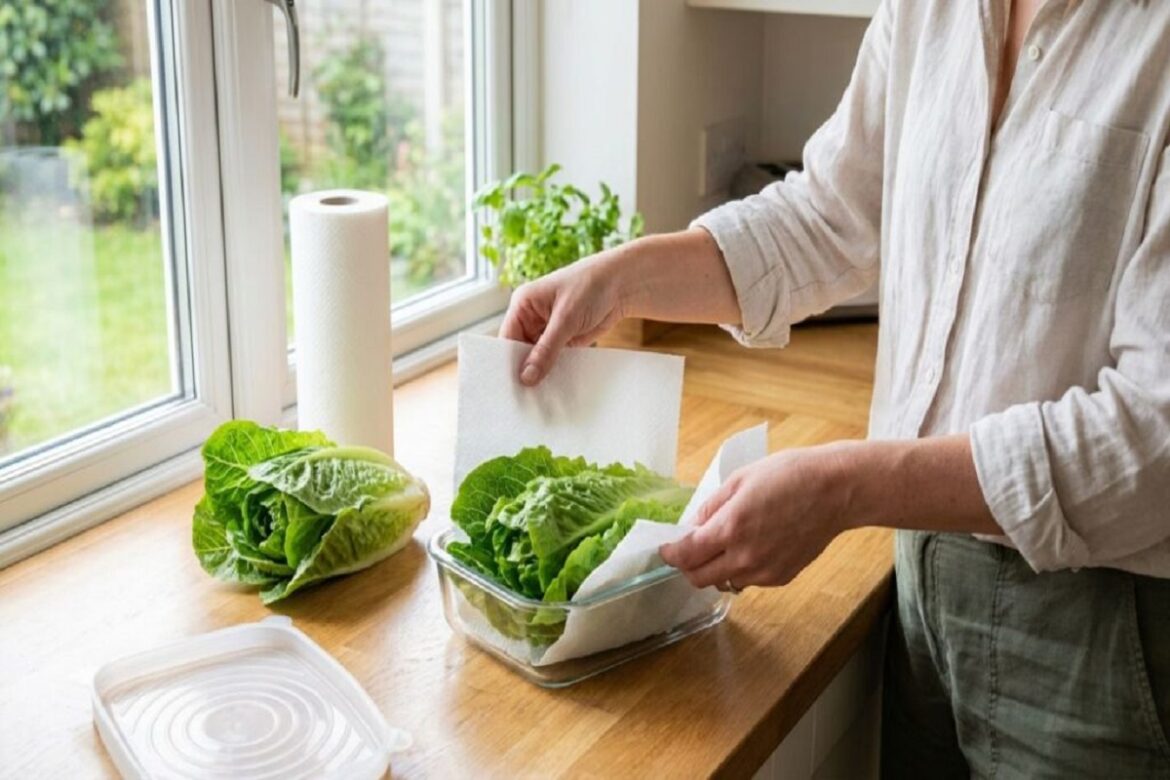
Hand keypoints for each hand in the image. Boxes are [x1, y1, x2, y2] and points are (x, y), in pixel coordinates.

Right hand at [500, 250, 626, 385]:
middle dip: (524, 370)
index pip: (507, 338)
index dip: (507, 361)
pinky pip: (554, 359)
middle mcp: (532, 317)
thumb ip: (546, 350)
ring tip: (539, 396)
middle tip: (524, 396)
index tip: (510, 385)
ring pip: (537, 357)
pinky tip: (556, 386)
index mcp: (523, 304)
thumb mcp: (566, 319)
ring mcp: (548, 329)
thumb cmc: (591, 287)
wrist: (622, 284)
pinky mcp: (564, 339)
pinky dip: (555, 371)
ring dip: (540, 372)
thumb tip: (527, 377)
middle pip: (520, 350)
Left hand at [659, 445, 851, 590]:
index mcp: (730, 528)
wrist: (835, 491)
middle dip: (687, 565)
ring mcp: (764, 571)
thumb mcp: (740, 480)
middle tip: (690, 548)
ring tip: (724, 544)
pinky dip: (740, 569)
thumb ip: (710, 508)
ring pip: (723, 582)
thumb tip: (691, 527)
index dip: (670, 553)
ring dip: (714, 568)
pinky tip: (752, 545)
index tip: (666, 547)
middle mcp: (744, 557)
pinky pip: (748, 581)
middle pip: (698, 578)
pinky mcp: (781, 578)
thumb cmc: (790, 476)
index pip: (685, 555)